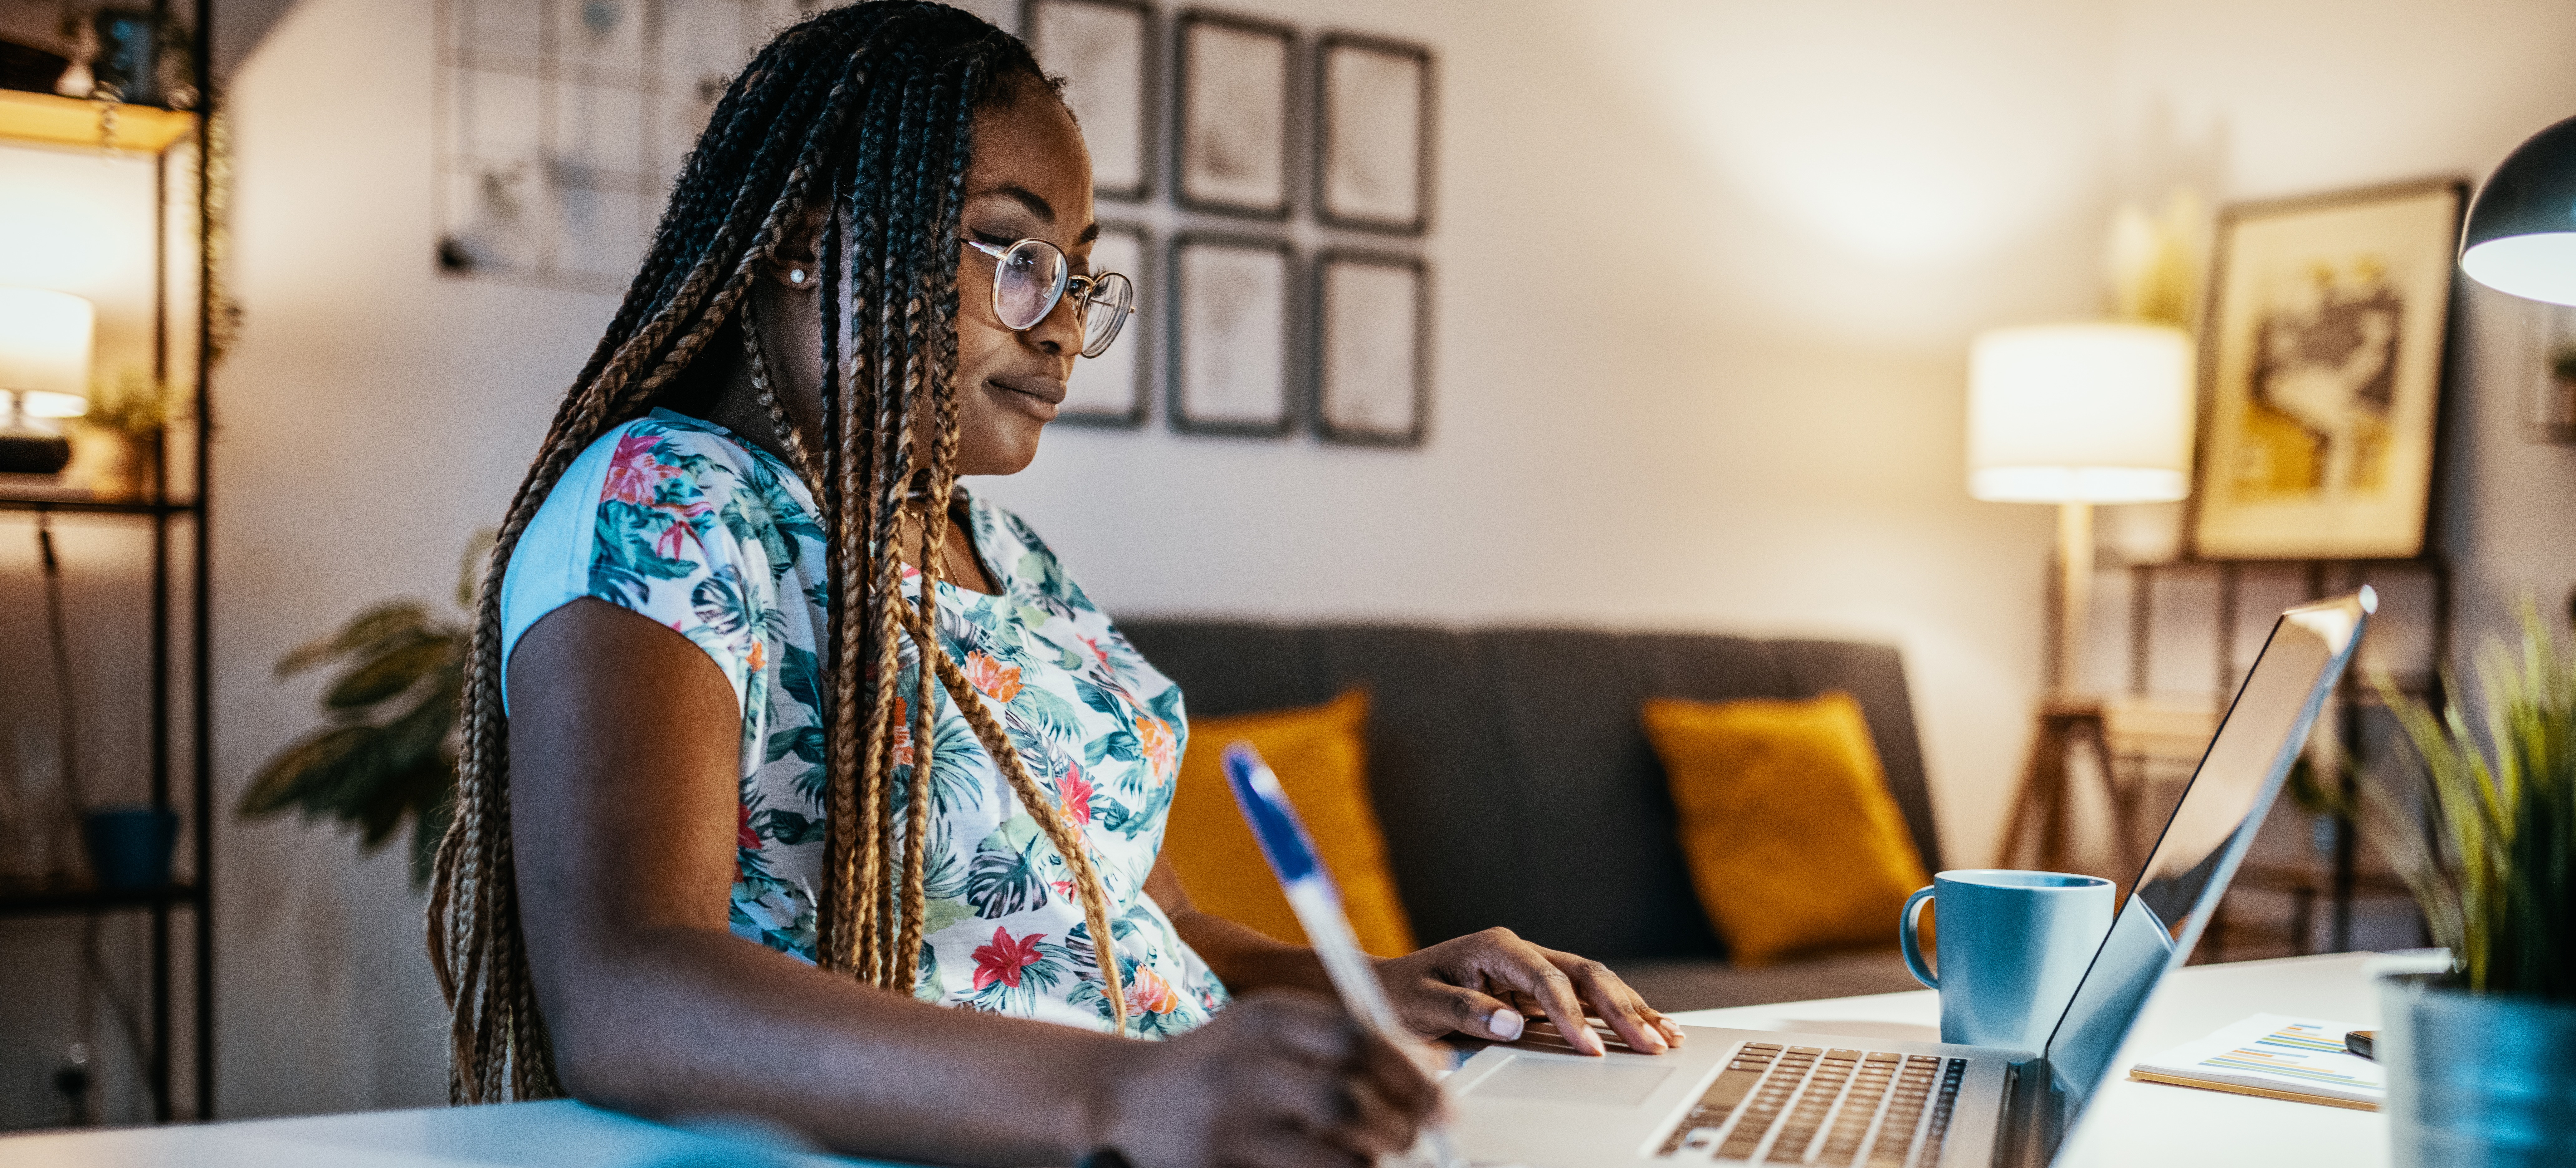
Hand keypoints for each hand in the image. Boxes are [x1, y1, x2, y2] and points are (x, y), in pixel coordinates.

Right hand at [1089, 991, 1442, 1167]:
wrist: (1128, 1099)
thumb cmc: (1222, 1062)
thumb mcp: (1272, 1029)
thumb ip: (1345, 1039)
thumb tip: (1436, 1071)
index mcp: (1262, 1021)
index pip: (1355, 1040)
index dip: (1409, 1073)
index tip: (1441, 1098)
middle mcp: (1243, 1070)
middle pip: (1347, 1103)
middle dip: (1398, 1126)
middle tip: (1415, 1135)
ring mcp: (1230, 1128)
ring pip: (1333, 1158)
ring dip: (1370, 1160)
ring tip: (1376, 1154)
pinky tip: (1341, 1167)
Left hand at [1377, 927, 1684, 1055]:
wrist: (1389, 989)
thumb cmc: (1401, 993)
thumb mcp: (1423, 1003)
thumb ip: (1466, 1012)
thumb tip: (1512, 1025)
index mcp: (1496, 947)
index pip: (1547, 978)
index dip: (1571, 1014)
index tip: (1588, 1047)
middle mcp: (1521, 953)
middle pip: (1584, 974)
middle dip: (1621, 1009)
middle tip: (1650, 1043)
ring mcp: (1534, 971)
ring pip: (1594, 985)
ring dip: (1631, 1009)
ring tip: (1666, 1035)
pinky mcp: (1538, 992)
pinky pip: (1586, 1000)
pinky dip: (1617, 1014)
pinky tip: (1645, 1027)